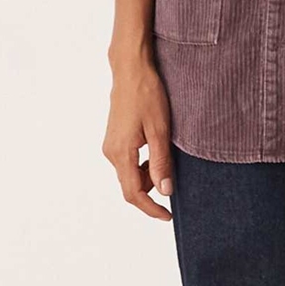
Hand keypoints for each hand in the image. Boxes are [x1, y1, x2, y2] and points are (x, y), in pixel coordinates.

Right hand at [103, 56, 174, 218]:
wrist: (131, 69)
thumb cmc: (147, 95)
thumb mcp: (160, 130)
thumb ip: (161, 163)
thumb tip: (164, 191)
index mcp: (121, 153)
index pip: (133, 193)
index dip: (151, 208)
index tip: (168, 215)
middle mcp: (111, 152)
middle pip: (130, 186)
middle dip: (151, 193)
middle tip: (174, 185)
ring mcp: (110, 145)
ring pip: (129, 174)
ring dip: (148, 176)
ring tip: (168, 161)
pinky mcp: (114, 138)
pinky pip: (127, 162)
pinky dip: (142, 165)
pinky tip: (156, 152)